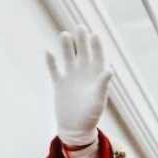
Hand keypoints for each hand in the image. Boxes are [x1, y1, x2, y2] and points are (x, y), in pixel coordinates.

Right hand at [46, 27, 112, 143]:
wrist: (75, 130)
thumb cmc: (90, 117)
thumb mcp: (98, 101)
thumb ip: (103, 84)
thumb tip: (109, 70)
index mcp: (95, 77)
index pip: (97, 57)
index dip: (97, 46)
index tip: (95, 35)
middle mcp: (83, 74)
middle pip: (82, 52)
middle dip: (81, 41)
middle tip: (80, 28)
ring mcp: (71, 78)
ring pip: (68, 57)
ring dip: (66, 47)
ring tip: (65, 35)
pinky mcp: (59, 84)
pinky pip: (54, 70)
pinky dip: (51, 62)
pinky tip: (48, 52)